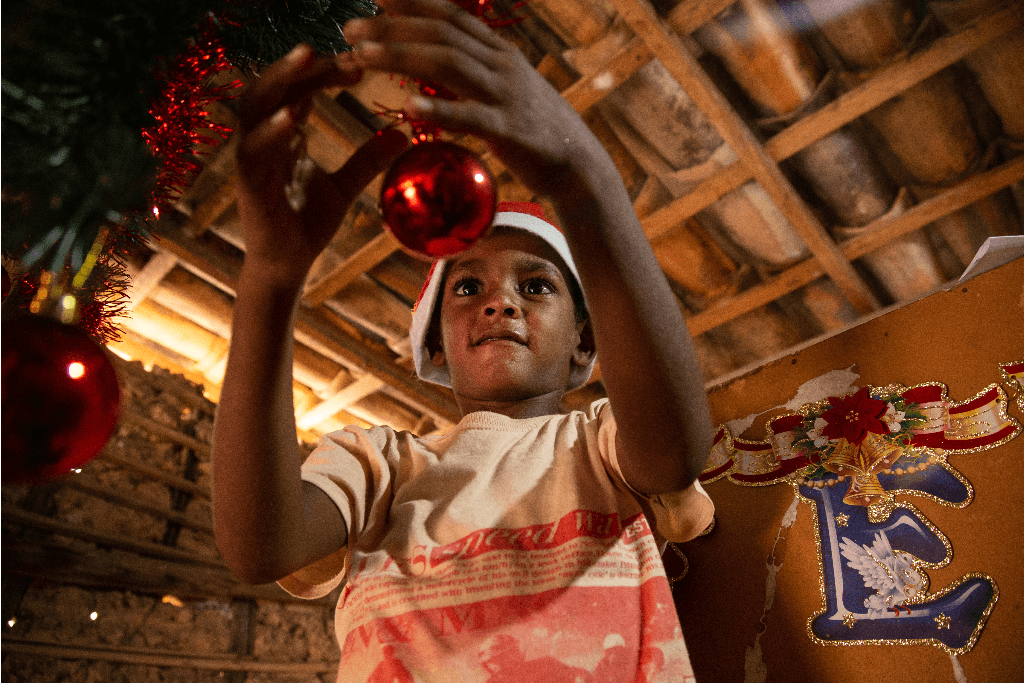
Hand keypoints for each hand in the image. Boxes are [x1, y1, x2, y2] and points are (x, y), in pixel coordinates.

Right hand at [235, 44, 406, 288]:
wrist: (287, 267)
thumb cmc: (306, 224)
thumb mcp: (345, 186)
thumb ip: (367, 159)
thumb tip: (401, 134)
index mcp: (282, 134)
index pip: (300, 87)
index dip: (326, 71)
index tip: (360, 61)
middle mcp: (262, 139)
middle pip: (276, 85)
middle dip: (305, 64)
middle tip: (341, 50)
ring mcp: (252, 160)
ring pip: (255, 106)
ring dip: (280, 79)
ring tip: (309, 57)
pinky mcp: (249, 186)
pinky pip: (254, 151)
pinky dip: (271, 131)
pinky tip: (294, 115)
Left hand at [343, 0, 610, 196]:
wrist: (578, 165)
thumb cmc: (535, 132)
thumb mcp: (505, 91)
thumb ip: (474, 74)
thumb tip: (436, 62)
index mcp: (500, 53)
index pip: (452, 17)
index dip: (413, 3)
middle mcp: (502, 65)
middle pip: (441, 34)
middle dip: (392, 27)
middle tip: (350, 28)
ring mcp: (506, 95)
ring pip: (448, 64)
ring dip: (400, 55)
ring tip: (361, 55)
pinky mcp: (508, 129)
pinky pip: (469, 115)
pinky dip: (438, 108)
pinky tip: (407, 104)